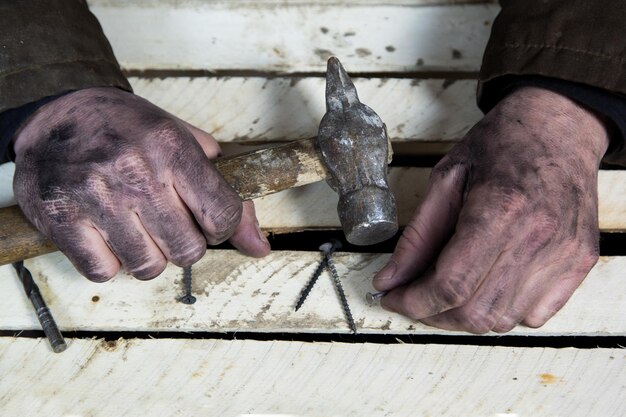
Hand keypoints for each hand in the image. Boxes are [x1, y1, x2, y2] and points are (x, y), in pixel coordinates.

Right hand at [13, 87, 269, 281]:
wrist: (53, 117)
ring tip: (135, 226)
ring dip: (147, 255)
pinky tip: (105, 234)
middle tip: (167, 222)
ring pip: (147, 267)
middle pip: (187, 251)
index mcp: (172, 147)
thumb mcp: (183, 141)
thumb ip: (227, 192)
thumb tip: (260, 248)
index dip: (220, 227)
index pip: (222, 215)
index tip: (206, 221)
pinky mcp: (60, 220)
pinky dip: (109, 261)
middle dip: (184, 244)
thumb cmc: (127, 130)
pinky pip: (103, 272)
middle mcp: (135, 173)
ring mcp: (95, 198)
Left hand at [373, 86, 609, 332]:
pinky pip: (534, 315)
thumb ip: (418, 235)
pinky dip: (502, 312)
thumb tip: (391, 279)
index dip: (415, 302)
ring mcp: (563, 254)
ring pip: (502, 320)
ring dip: (465, 316)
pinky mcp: (579, 263)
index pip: (450, 284)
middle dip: (433, 313)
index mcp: (499, 209)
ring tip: (448, 289)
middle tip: (414, 297)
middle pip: (475, 311)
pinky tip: (487, 285)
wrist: (559, 125)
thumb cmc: (502, 144)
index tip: (393, 298)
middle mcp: (537, 238)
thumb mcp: (446, 178)